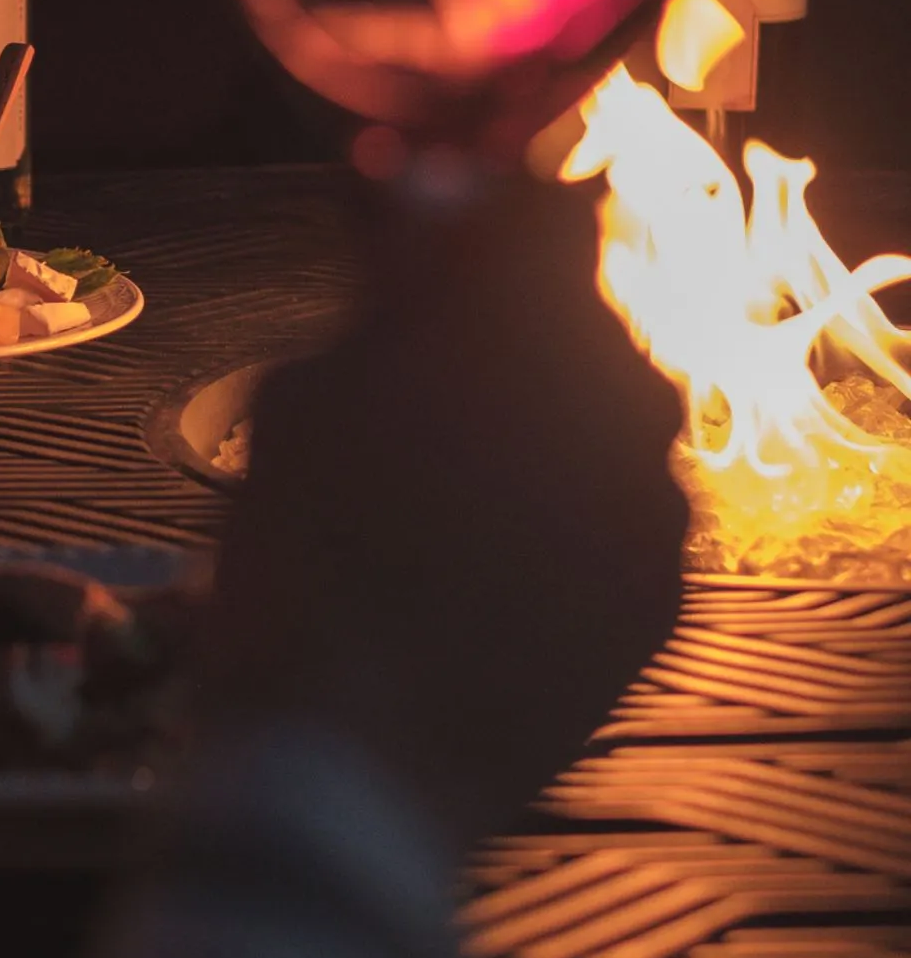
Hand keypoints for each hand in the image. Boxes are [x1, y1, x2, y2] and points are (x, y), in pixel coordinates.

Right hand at [196, 182, 686, 852]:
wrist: (349, 766)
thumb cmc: (299, 559)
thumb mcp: (304, 394)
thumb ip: (379, 285)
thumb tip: (408, 191)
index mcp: (531, 326)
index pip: (536, 214)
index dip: (465, 217)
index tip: (404, 241)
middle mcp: (626, 397)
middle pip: (571, 317)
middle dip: (494, 326)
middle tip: (396, 373)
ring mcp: (654, 505)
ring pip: (600, 417)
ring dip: (529, 420)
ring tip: (430, 482)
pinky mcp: (658, 598)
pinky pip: (616, 512)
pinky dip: (557, 508)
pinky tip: (475, 554)